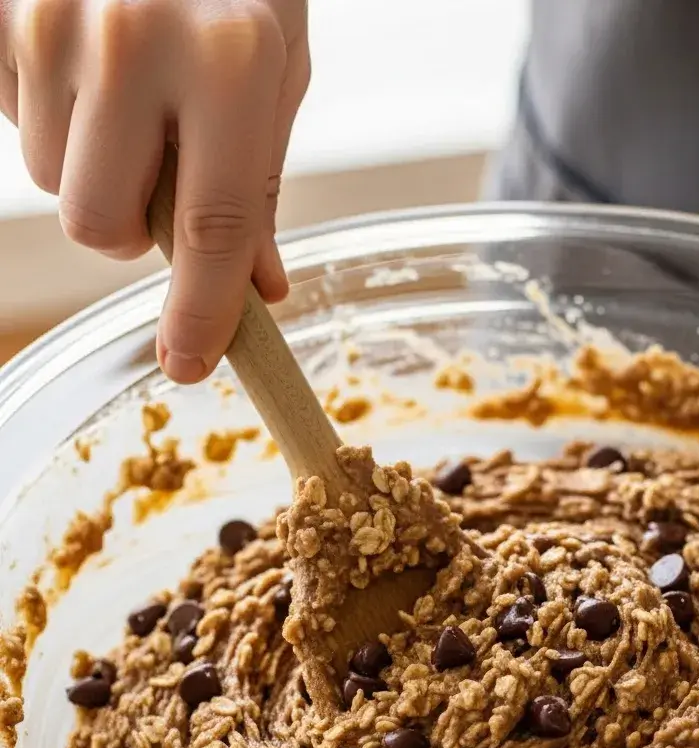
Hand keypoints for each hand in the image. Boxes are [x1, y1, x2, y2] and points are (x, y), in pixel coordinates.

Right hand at [0, 0, 310, 382]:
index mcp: (226, 63)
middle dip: (130, 232)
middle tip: (157, 181)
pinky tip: (84, 68)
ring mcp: (45, 16)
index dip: (199, 312)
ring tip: (126, 101)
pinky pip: (9, 122)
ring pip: (49, 181)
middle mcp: (129, 39)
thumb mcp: (274, 74)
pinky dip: (50, 119)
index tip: (190, 365)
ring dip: (90, 170)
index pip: (212, 228)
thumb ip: (259, 185)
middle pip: (99, 224)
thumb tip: (257, 288)